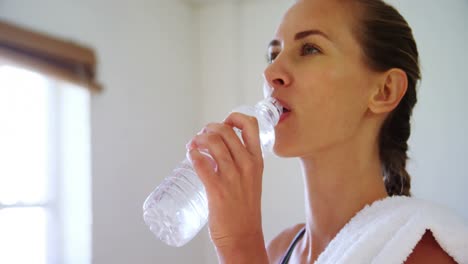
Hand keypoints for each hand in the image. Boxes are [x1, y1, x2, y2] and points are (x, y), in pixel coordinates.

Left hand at [187, 112, 267, 262]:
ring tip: (194, 144)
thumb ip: (241, 162)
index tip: (225, 122)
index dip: (234, 117)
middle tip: (202, 134)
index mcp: (257, 161)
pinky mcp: (216, 189)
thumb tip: (217, 148)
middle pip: (226, 131)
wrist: (243, 236)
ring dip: (199, 139)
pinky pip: (201, 163)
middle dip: (209, 128)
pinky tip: (190, 154)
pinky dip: (192, 153)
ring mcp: (232, 177)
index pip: (250, 126)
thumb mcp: (252, 180)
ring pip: (213, 142)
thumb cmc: (245, 209)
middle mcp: (247, 165)